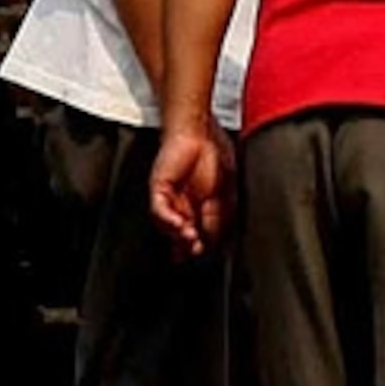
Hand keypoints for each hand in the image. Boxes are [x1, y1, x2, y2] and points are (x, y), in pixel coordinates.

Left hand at [148, 120, 234, 255]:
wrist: (202, 131)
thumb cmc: (215, 154)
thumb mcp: (225, 193)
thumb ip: (218, 217)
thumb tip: (214, 239)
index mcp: (199, 207)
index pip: (196, 234)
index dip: (200, 246)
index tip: (206, 254)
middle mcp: (182, 205)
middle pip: (179, 234)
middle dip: (188, 245)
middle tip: (197, 250)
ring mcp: (169, 198)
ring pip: (167, 225)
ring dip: (178, 235)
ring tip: (191, 238)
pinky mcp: (159, 189)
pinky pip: (159, 210)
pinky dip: (168, 220)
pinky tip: (180, 224)